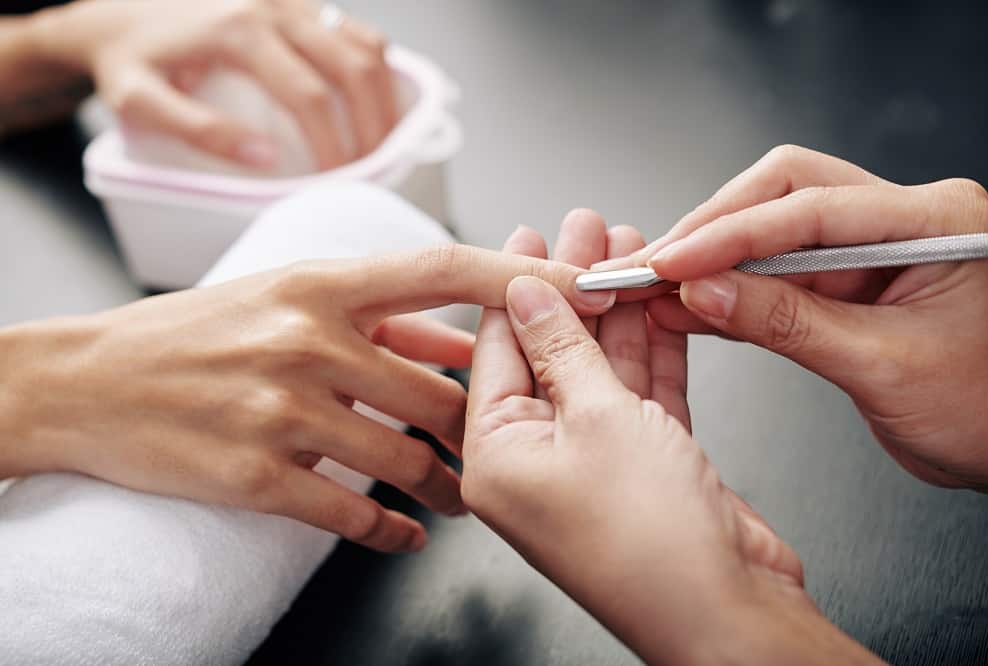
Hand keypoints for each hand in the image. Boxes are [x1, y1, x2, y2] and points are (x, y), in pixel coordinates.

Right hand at [0, 245, 613, 551]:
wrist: (88, 383)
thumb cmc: (195, 332)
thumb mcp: (283, 297)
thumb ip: (380, 316)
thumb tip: (462, 335)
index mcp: (320, 283)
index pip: (441, 271)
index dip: (518, 282)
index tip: (583, 292)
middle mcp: (309, 340)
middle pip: (440, 387)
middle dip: (488, 422)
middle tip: (520, 439)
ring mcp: (282, 409)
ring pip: (406, 455)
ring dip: (452, 484)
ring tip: (470, 496)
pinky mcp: (255, 474)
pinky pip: (351, 510)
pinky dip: (392, 529)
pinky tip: (409, 535)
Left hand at [35, 0, 396, 168]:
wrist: (118, 14)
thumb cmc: (131, 61)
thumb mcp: (142, 102)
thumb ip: (200, 131)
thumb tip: (265, 159)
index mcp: (239, 32)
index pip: (310, 95)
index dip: (336, 144)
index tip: (342, 182)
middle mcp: (274, 7)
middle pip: (353, 67)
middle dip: (374, 126)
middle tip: (374, 170)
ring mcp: (292, 2)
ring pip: (365, 46)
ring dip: (385, 98)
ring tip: (384, 143)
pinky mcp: (301, 6)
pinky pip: (357, 33)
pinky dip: (377, 71)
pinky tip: (373, 105)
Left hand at [462, 213, 873, 663]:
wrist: (728, 610)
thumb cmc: (650, 542)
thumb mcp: (596, 418)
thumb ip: (562, 348)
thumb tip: (526, 292)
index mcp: (497, 458)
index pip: (496, 351)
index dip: (515, 285)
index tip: (529, 235)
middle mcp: (539, 462)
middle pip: (551, 352)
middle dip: (574, 286)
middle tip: (586, 227)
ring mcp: (594, 463)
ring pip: (601, 368)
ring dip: (617, 309)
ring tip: (628, 244)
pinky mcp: (646, 464)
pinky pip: (640, 393)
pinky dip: (651, 347)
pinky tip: (659, 301)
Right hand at [634, 145, 987, 491]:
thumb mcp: (881, 367)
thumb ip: (788, 323)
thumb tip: (706, 291)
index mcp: (937, 219)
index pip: (812, 208)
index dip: (731, 234)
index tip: (675, 261)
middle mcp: (904, 217)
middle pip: (786, 192)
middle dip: (716, 228)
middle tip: (660, 264)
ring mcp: (874, 247)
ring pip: (774, 230)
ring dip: (715, 258)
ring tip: (660, 286)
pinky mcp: (849, 280)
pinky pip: (779, 273)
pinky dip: (732, 290)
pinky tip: (690, 306)